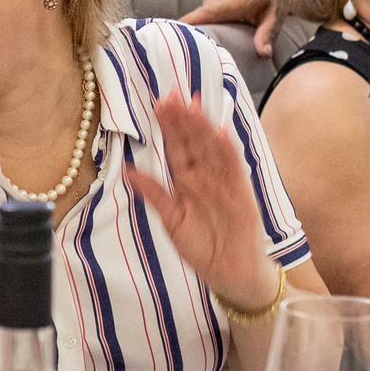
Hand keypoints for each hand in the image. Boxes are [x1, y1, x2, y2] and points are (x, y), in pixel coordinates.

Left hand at [122, 89, 273, 301]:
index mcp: (188, 181)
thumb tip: (127, 171)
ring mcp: (225, 185)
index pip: (178, 148)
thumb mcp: (171, 220)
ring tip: (193, 105)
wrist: (230, 276)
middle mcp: (207, 178)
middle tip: (173, 94)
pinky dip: (229, 154)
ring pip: (214, 150)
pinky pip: (235, 173)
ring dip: (204, 128)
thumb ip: (154, 194)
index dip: (170, 126)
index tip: (159, 103)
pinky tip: (222, 134)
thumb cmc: (202, 247)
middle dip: (184, 119)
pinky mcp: (242, 199)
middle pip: (195, 142)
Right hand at [179, 0, 278, 55]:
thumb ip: (266, 34)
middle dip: (201, 34)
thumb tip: (264, 54)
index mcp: (222, 6)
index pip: (192, 20)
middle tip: (205, 52)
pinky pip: (214, 4)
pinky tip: (232, 19)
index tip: (169, 43)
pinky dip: (219, 13)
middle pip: (200, 22)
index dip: (179, 31)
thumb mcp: (275, 13)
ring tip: (218, 37)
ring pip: (208, 13)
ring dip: (213, 23)